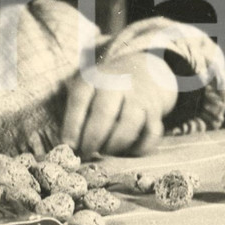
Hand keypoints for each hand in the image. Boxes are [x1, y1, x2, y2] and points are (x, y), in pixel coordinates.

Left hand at [61, 52, 177, 156]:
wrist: (143, 70)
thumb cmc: (106, 88)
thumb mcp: (88, 90)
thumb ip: (77, 113)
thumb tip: (70, 147)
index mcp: (94, 78)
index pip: (79, 100)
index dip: (72, 126)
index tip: (68, 146)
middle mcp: (118, 84)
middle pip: (104, 113)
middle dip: (92, 139)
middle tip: (86, 154)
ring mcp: (139, 97)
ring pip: (129, 125)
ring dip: (114, 145)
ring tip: (105, 151)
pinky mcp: (156, 111)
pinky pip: (151, 134)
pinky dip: (139, 148)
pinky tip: (126, 151)